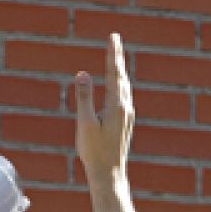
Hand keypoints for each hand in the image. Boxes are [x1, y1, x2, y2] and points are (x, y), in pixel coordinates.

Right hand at [75, 33, 132, 186]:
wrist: (109, 174)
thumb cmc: (95, 151)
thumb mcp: (85, 123)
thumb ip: (84, 97)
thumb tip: (83, 74)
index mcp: (116, 106)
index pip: (114, 73)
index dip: (113, 54)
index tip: (113, 37)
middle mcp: (125, 108)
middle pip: (121, 77)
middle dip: (117, 57)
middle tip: (115, 39)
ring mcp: (127, 116)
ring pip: (124, 87)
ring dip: (119, 70)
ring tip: (117, 57)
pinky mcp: (125, 123)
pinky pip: (123, 97)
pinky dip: (119, 84)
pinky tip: (118, 86)